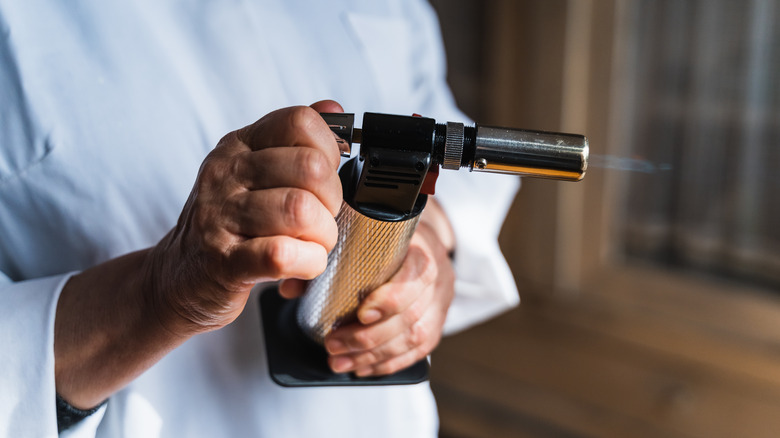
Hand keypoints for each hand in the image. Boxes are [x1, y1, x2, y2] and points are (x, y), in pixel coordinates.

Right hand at [55, 101, 344, 408]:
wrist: (177, 277)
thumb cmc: (229, 225)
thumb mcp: (254, 174)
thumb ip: (293, 142)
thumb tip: (333, 107)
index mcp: (240, 146)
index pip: (300, 122)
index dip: (329, 151)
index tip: (324, 179)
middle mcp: (226, 173)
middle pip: (310, 168)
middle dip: (333, 200)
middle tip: (323, 220)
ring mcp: (220, 216)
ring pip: (301, 210)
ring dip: (323, 236)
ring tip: (314, 245)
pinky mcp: (224, 261)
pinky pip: (282, 253)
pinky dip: (308, 263)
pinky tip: (303, 265)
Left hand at [321, 199, 455, 376]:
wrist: (421, 239)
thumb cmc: (386, 238)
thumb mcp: (362, 236)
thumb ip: (327, 260)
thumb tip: (290, 287)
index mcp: (421, 247)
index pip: (417, 273)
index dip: (391, 298)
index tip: (361, 313)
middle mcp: (438, 275)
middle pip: (411, 314)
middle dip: (368, 337)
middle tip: (333, 345)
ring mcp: (441, 301)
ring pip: (415, 337)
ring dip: (373, 355)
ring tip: (340, 362)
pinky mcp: (438, 322)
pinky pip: (419, 351)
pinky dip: (388, 363)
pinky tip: (363, 367)